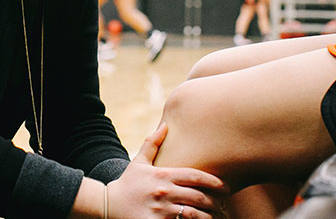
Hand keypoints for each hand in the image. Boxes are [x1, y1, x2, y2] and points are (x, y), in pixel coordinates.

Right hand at [108, 123, 227, 218]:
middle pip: (199, 196)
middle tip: (224, 204)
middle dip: (215, 201)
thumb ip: (152, 143)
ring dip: (208, 216)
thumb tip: (165, 125)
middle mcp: (164, 191)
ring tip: (215, 216)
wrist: (109, 205)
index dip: (215, 181)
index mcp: (163, 175)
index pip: (196, 176)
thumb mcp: (138, 162)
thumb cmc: (127, 183)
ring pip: (194, 214)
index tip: (226, 187)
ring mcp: (160, 210)